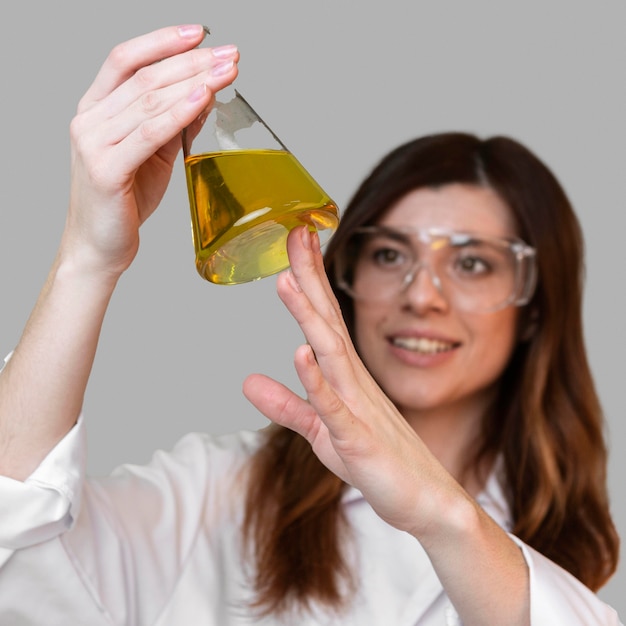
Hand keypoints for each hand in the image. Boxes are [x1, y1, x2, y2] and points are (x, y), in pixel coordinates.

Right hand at [62, 25, 238, 277]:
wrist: (100, 246)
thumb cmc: (124, 201)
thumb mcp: (152, 154)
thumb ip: (172, 123)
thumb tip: (204, 91)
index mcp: (95, 109)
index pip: (126, 59)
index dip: (163, 41)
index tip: (201, 33)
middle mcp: (89, 120)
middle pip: (145, 76)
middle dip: (193, 61)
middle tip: (230, 54)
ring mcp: (93, 144)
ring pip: (148, 100)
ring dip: (194, 81)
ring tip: (227, 71)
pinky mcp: (106, 170)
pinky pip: (149, 133)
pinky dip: (178, 113)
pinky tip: (203, 98)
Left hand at [243, 227, 458, 534]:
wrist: (425, 502)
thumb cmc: (376, 461)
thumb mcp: (320, 430)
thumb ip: (287, 403)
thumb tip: (248, 381)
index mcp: (344, 376)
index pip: (323, 318)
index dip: (308, 280)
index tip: (296, 242)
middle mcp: (353, 382)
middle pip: (327, 321)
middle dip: (309, 277)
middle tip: (296, 233)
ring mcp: (357, 408)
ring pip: (329, 354)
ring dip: (309, 317)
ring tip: (287, 281)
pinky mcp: (358, 440)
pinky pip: (334, 408)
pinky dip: (317, 381)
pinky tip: (302, 353)